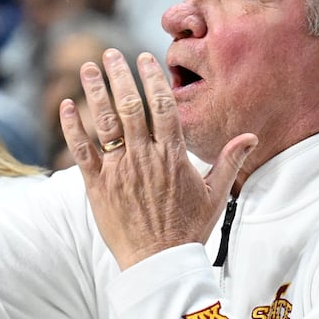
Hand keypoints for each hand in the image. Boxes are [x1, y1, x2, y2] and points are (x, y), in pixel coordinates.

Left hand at [59, 49, 255, 269]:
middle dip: (119, 75)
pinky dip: (74, 127)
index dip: (152, 78)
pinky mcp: (97, 187)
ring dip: (95, 91)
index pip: (162, 106)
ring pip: (104, 122)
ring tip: (89, 67)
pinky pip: (82, 151)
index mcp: (172, 156)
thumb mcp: (215, 196)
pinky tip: (67, 105)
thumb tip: (250, 137)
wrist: (159, 264)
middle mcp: (144, 157)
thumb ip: (229, 162)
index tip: (143, 58)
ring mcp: (118, 171)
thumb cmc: (188, 231)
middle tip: (110, 54)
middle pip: (130, 106)